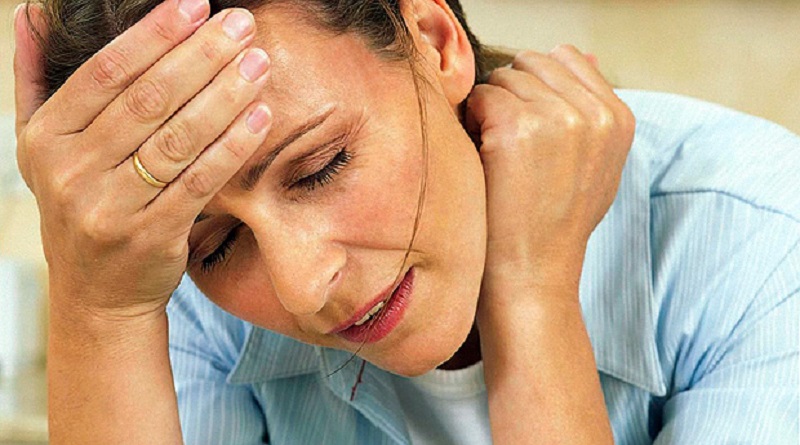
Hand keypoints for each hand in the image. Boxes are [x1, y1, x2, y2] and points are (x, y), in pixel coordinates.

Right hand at [14, 0, 271, 318]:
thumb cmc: (82, 206)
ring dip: (225, 94)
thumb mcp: (41, 149)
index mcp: (45, 139)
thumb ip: (36, 81)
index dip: (154, 35)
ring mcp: (110, 206)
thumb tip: (32, 14)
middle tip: (243, 24)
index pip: (106, 73)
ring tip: (258, 61)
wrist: (97, 294)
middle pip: (148, 99)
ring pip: (178, 137)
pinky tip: (260, 114)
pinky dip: (232, 145)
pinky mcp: (152, 234)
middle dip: (201, 55)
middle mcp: (71, 171)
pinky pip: (200, 180)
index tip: (195, 5)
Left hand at [465, 45, 634, 291]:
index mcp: (618, 119)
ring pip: (503, 77)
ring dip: (490, 108)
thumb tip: (589, 55)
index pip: (568, 58)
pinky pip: (481, 96)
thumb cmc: (556, 223)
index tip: (529, 123)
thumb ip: (593, 110)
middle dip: (512, 93)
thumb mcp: (596, 166)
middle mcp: (594, 113)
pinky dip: (473, 121)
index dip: (537, 86)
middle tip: (507, 140)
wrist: (533, 273)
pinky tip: (483, 156)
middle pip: (531, 63)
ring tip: (497, 153)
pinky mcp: (517, 126)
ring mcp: (557, 117)